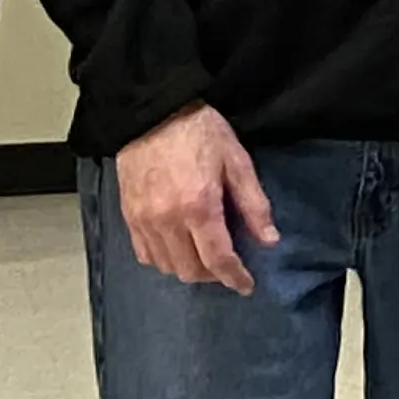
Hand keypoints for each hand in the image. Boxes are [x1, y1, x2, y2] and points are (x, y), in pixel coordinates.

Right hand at [115, 105, 277, 293]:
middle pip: (190, 270)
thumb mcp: (237, 161)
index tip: (246, 286)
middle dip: (213, 275)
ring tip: (204, 256)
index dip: (235, 277)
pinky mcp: (128, 216)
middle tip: (228, 265)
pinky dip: (163, 259)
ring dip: (188, 268)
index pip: (218, 259)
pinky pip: (144, 253)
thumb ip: (253, 204)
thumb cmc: (200, 132)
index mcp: (199, 206)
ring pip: (166, 266)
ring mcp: (143, 221)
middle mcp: (168, 220)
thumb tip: (270, 240)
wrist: (153, 113)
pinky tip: (177, 248)